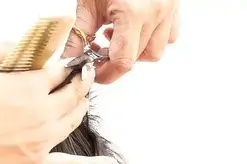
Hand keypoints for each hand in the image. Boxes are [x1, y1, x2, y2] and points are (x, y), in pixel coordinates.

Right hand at [0, 43, 118, 163]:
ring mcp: (42, 143)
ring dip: (81, 106)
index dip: (65, 63)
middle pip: (74, 94)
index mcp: (30, 87)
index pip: (60, 70)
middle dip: (81, 81)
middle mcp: (44, 114)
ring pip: (74, 121)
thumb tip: (23, 46)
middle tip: (82, 74)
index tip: (67, 60)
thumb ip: (2, 50)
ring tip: (81, 98)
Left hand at [63, 0, 179, 83]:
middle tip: (99, 50)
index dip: (107, 73)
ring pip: (156, 51)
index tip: (96, 73)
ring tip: (118, 34)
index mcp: (133, 12)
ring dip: (136, 50)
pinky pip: (169, 35)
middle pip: (138, 58)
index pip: (123, 61)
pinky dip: (153, 38)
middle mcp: (156, 13)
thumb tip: (72, 56)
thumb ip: (80, 31)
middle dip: (117, 60)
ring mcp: (169, 10)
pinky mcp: (174, 6)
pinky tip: (136, 26)